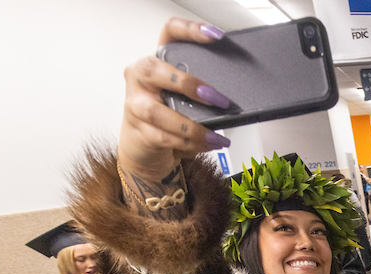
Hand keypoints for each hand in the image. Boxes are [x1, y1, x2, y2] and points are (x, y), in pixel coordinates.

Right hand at [119, 18, 231, 180]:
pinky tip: (208, 144)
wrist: (146, 146)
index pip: (169, 33)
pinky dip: (190, 143)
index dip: (190, 31)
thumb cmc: (168, 114)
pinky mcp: (140, 130)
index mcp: (157, 61)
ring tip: (216, 136)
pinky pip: (165, 137)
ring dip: (192, 126)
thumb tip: (234, 96)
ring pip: (158, 112)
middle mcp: (141, 78)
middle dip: (188, 84)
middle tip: (217, 99)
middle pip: (154, 70)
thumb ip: (201, 88)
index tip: (215, 36)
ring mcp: (136, 104)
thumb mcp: (184, 95)